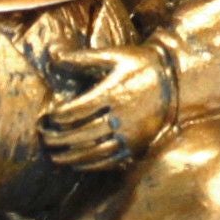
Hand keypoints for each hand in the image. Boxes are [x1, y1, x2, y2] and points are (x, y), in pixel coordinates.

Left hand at [41, 44, 173, 171]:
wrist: (175, 81)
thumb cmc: (140, 65)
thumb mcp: (114, 55)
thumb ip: (82, 58)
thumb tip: (54, 56)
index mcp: (114, 93)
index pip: (78, 110)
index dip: (58, 116)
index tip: (46, 117)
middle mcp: (122, 116)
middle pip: (83, 132)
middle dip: (59, 137)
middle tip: (44, 138)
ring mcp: (131, 134)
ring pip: (95, 150)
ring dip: (71, 156)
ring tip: (55, 156)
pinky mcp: (138, 146)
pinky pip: (110, 160)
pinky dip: (91, 164)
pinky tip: (76, 163)